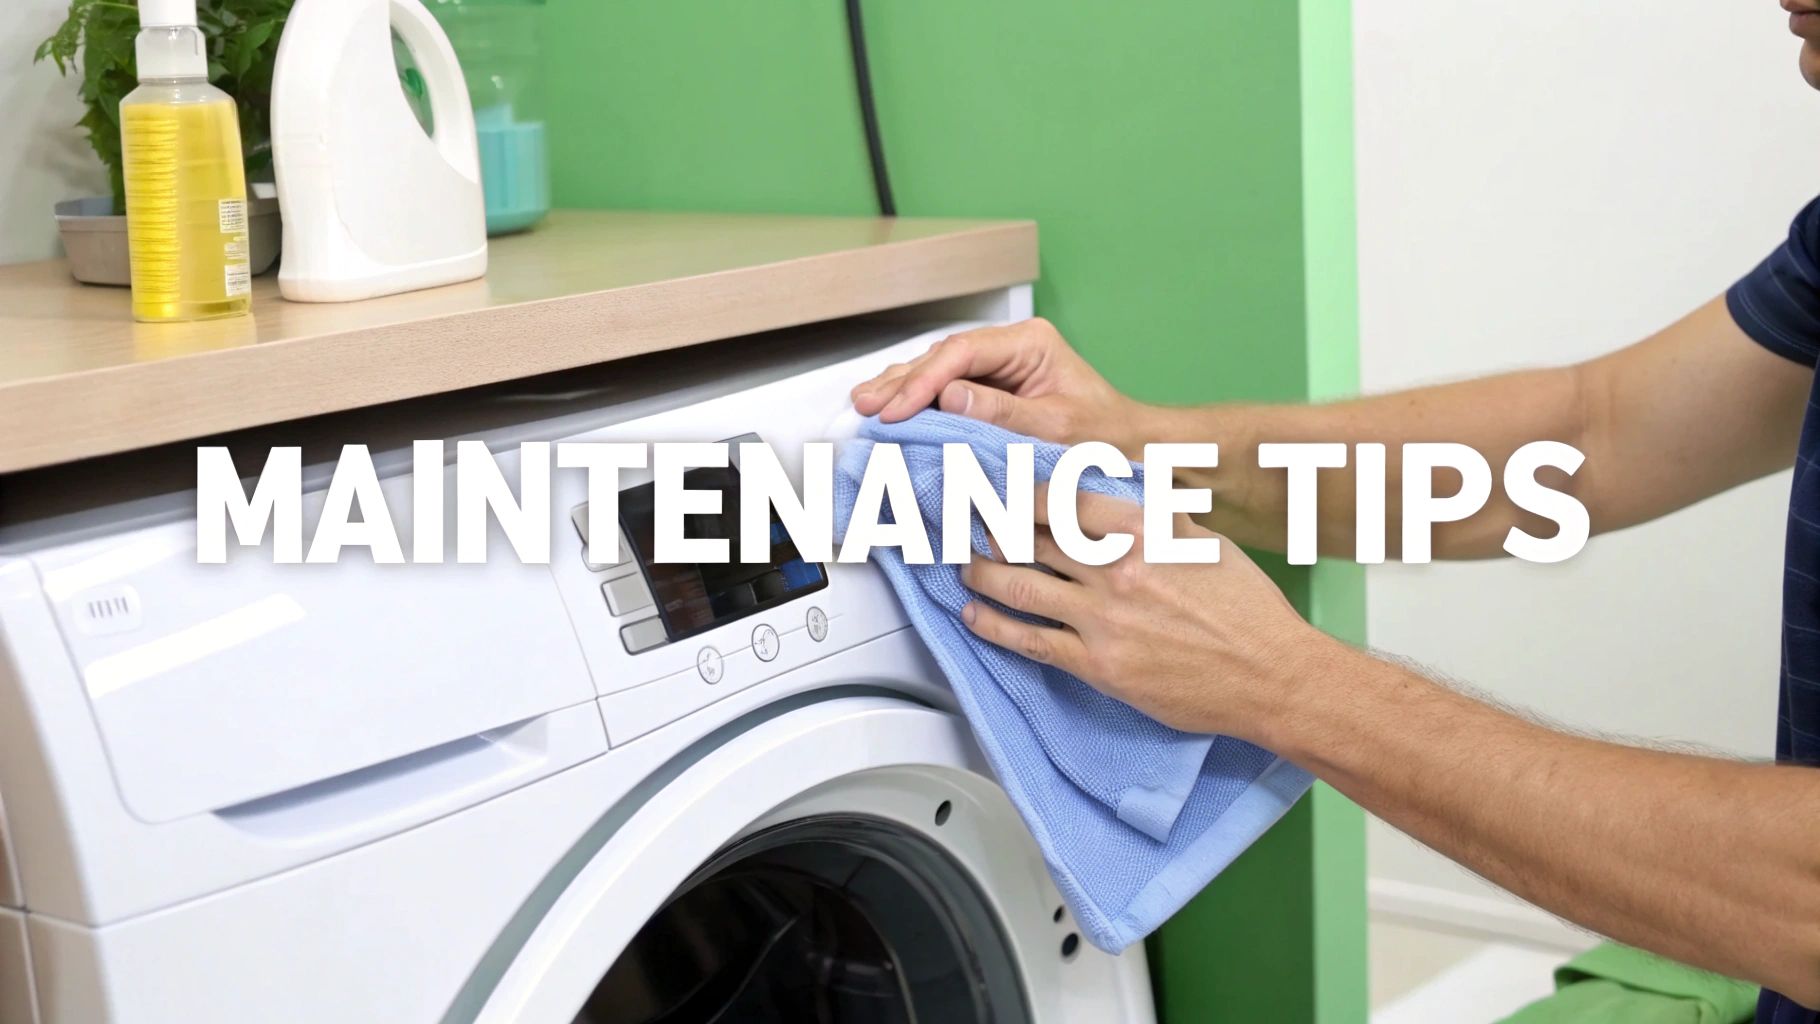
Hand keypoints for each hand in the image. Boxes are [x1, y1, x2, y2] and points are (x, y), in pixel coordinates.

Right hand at [850, 318, 1152, 454]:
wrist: (1130, 443)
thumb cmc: (1104, 434)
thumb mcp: (1055, 427)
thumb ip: (1002, 412)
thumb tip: (951, 397)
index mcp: (1031, 342)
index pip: (962, 352)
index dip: (924, 380)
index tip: (899, 408)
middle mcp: (1013, 346)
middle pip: (943, 355)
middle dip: (903, 381)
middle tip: (868, 405)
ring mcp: (1001, 363)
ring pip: (938, 367)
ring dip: (902, 387)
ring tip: (867, 404)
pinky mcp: (993, 384)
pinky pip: (947, 385)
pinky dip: (917, 398)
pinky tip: (892, 406)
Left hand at [958, 487, 1341, 739]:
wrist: (1270, 674)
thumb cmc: (1246, 607)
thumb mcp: (1204, 541)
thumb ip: (1154, 515)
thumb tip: (1116, 490)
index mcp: (1142, 530)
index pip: (1056, 499)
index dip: (1016, 492)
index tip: (996, 487)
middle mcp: (1116, 570)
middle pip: (1027, 538)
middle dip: (988, 527)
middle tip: (963, 521)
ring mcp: (1103, 620)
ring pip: (1017, 587)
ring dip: (980, 574)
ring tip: (966, 566)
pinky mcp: (1099, 666)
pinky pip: (1030, 642)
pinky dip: (994, 627)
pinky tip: (975, 617)